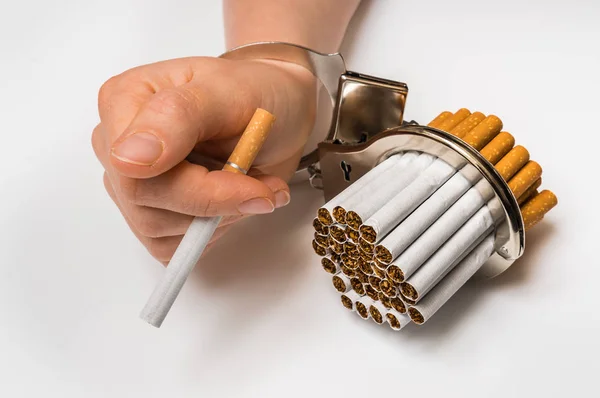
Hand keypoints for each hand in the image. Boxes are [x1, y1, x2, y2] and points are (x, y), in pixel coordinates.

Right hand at [92, 57, 315, 263]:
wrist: (277, 113)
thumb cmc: (255, 93)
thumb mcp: (229, 92)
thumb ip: (177, 115)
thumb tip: (129, 158)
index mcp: (123, 102)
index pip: (135, 170)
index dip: (198, 189)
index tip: (249, 184)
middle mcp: (117, 145)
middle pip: (145, 206)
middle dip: (215, 204)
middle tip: (262, 188)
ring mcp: (132, 183)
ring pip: (159, 233)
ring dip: (221, 217)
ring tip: (253, 185)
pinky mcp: (152, 213)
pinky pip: (172, 247)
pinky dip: (213, 232)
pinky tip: (235, 202)